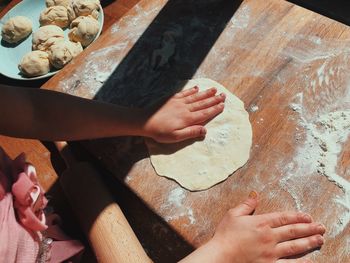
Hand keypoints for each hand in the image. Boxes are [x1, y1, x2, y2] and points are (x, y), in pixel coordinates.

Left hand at [143, 86, 224, 142]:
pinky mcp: (172, 99)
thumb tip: (205, 130)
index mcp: (187, 119)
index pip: (204, 114)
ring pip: (195, 97)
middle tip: (223, 95)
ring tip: (214, 89)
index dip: (214, 109)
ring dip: (206, 93)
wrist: (145, 121)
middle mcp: (185, 109)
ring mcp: (179, 102)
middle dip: (214, 99)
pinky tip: (197, 88)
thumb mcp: (176, 137)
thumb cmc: (160, 132)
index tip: (223, 105)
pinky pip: (184, 93)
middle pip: (202, 103)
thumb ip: (191, 133)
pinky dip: (191, 91)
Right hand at [181, 192, 325, 262]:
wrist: (221, 254)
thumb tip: (255, 194)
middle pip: (293, 231)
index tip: (307, 216)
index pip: (283, 218)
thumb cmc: (225, 235)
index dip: (297, 216)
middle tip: (321, 226)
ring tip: (320, 239)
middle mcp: (269, 236)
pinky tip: (310, 260)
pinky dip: (301, 262)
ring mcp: (270, 252)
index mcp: (261, 223)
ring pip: (294, 246)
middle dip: (309, 228)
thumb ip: (246, 205)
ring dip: (309, 242)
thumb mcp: (233, 215)